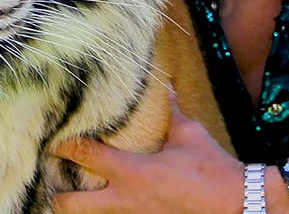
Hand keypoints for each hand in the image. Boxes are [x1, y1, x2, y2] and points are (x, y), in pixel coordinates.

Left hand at [52, 97, 243, 213]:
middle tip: (54, 186)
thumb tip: (167, 88)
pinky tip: (111, 205)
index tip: (57, 141)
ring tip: (76, 198)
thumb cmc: (210, 168)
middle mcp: (126, 199)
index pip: (87, 155)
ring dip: (83, 209)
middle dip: (58, 198)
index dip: (67, 146)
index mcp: (133, 171)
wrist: (234, 204)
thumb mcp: (189, 135)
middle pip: (73, 205)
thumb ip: (172, 112)